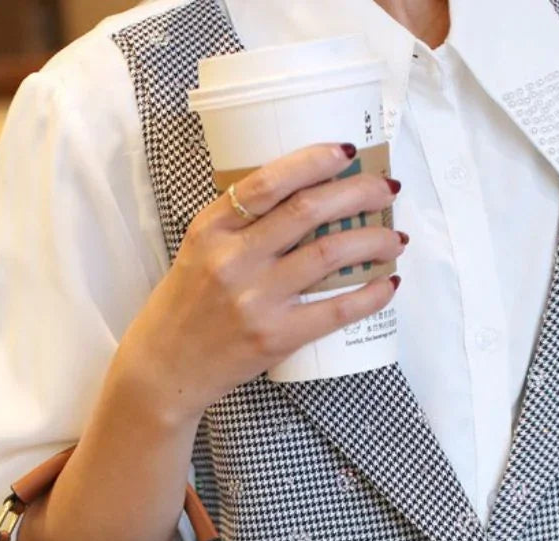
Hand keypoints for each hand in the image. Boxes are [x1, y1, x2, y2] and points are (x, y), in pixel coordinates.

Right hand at [115, 142, 403, 420]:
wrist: (164, 372)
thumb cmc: (182, 309)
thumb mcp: (196, 252)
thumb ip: (239, 227)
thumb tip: (304, 198)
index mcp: (211, 230)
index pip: (270, 182)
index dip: (316, 160)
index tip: (349, 151)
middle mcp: (233, 260)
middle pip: (310, 210)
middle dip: (361, 192)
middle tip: (386, 188)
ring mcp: (255, 300)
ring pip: (331, 253)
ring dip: (375, 239)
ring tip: (394, 237)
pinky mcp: (274, 337)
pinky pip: (336, 309)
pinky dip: (371, 294)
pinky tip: (388, 284)